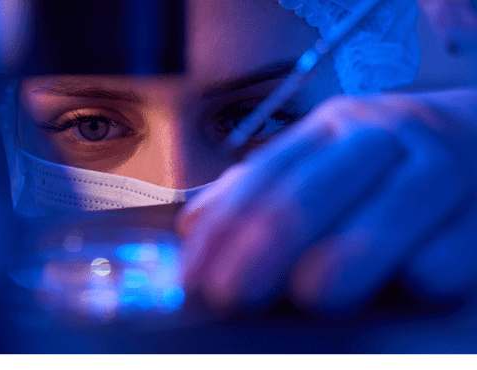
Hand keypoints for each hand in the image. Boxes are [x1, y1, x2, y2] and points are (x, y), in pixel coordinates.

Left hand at [178, 90, 476, 316]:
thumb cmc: (386, 164)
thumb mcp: (323, 159)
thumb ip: (263, 189)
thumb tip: (195, 227)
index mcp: (330, 126)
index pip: (267, 176)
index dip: (226, 229)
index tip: (196, 275)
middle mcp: (381, 137)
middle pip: (316, 189)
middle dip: (267, 246)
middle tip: (235, 294)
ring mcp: (439, 166)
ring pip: (391, 208)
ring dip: (349, 256)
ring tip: (313, 294)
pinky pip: (456, 243)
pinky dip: (431, 267)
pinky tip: (410, 286)